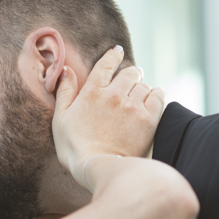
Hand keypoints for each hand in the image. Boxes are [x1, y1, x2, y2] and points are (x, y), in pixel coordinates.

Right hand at [52, 46, 165, 187]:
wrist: (98, 167)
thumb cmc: (74, 147)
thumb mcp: (60, 118)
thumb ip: (64, 92)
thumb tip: (66, 70)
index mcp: (92, 92)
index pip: (106, 64)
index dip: (113, 55)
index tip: (118, 52)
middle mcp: (114, 95)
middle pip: (130, 73)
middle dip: (131, 73)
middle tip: (132, 78)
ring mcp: (132, 106)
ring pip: (144, 85)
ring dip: (142, 87)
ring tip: (139, 94)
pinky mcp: (148, 119)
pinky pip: (158, 97)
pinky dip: (156, 96)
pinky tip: (152, 100)